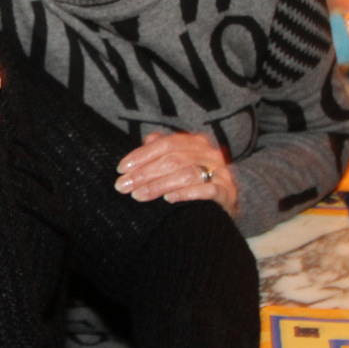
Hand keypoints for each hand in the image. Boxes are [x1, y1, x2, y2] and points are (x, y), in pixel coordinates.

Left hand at [114, 131, 237, 216]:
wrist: (222, 207)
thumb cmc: (195, 183)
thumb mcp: (179, 163)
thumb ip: (163, 151)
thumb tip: (147, 140)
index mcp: (197, 143)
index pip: (166, 144)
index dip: (141, 155)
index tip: (121, 169)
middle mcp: (210, 154)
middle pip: (173, 159)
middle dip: (144, 173)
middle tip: (123, 186)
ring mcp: (221, 173)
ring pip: (186, 175)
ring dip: (159, 185)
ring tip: (139, 195)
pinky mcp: (227, 193)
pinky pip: (207, 191)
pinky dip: (186, 194)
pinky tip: (169, 199)